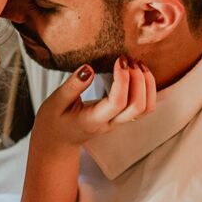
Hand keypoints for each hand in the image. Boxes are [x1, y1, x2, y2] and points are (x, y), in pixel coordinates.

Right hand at [30, 56, 156, 150]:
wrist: (57, 141)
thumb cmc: (53, 121)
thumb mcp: (56, 102)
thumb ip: (72, 86)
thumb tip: (89, 68)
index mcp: (93, 120)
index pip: (117, 102)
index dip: (123, 80)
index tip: (118, 60)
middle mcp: (110, 123)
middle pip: (139, 107)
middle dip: (139, 80)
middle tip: (128, 60)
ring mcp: (118, 122)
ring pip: (146, 108)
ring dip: (147, 85)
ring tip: (137, 64)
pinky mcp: (121, 117)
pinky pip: (143, 107)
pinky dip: (147, 89)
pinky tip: (138, 74)